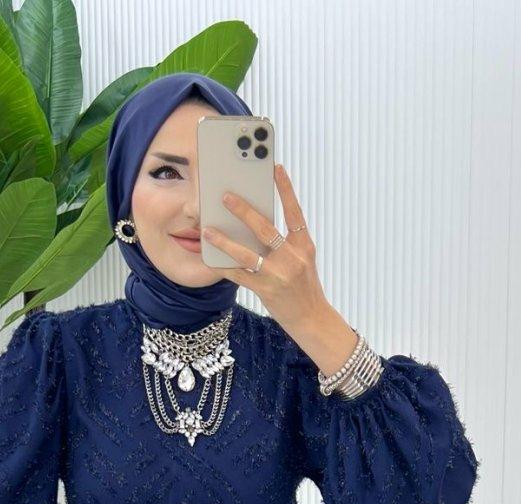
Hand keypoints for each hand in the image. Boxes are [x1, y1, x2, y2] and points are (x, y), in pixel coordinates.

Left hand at [200, 163, 326, 334]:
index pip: (295, 212)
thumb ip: (286, 242)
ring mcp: (278, 275)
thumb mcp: (303, 260)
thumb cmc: (304, 287)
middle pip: (265, 229)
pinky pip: (239, 276)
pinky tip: (211, 258)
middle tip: (225, 196)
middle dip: (244, 211)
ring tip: (208, 230)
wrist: (313, 320)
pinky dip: (224, 266)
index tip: (276, 168)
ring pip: (247, 254)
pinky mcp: (266, 291)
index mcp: (304, 245)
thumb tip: (258, 223)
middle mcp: (292, 258)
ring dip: (225, 241)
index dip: (286, 189)